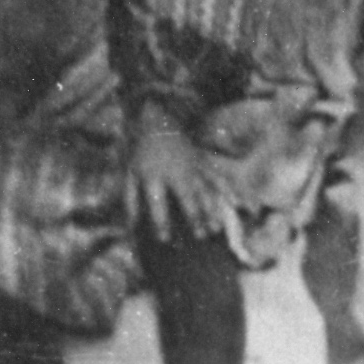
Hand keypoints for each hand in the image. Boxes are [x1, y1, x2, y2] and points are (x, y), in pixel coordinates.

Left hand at [130, 102, 231, 242]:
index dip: (161, 222)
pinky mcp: (203, 163)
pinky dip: (226, 190)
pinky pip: (217, 177)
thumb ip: (130, 200)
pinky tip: (234, 204)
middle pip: (188, 197)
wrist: (160, 123)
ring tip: (216, 229)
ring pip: (205, 190)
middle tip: (201, 237)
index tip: (165, 240)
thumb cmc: (143, 154)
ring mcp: (192, 167)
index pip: (158, 204)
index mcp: (154, 177)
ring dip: (212, 210)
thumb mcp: (130, 174)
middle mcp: (175, 173)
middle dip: (195, 217)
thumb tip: (131, 226)